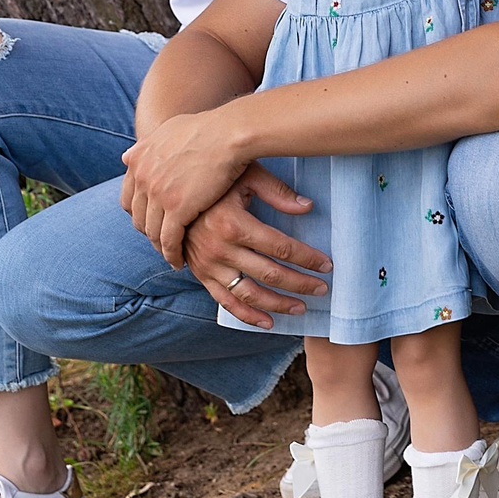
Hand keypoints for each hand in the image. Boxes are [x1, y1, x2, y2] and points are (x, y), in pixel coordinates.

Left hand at [121, 108, 258, 264]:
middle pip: (138, 217)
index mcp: (138, 159)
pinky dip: (172, 253)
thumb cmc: (208, 129)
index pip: (128, 197)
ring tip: (171, 256)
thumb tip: (128, 155)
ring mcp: (157, 193)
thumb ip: (147, 146)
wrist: (228, 134)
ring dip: (160, 247)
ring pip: (152, 231)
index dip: (139, 213)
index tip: (152, 222)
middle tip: (162, 242)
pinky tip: (180, 261)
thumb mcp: (168, 129)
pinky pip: (169, 240)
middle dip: (149, 232)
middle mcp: (142, 177)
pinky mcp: (177, 209)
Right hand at [184, 169, 330, 328]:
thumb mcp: (245, 174)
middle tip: (322, 288)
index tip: (326, 264)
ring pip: (249, 294)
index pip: (281, 247)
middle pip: (270, 274)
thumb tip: (308, 207)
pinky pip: (226, 302)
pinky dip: (247, 316)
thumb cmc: (214, 178)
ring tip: (301, 308)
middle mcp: (220, 249)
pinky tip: (268, 322)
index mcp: (234, 223)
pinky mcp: (201, 274)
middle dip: (301, 284)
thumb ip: (277, 191)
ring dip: (278, 304)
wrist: (172, 190)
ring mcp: (208, 265)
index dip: (308, 258)